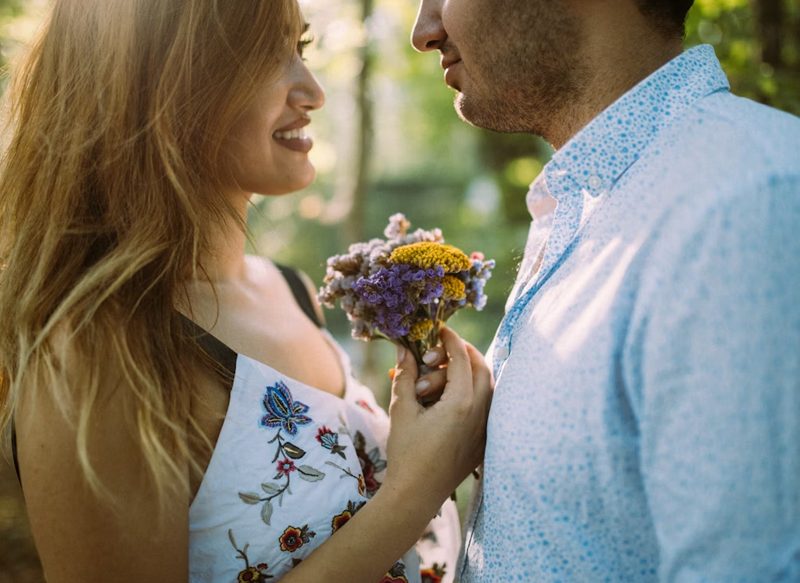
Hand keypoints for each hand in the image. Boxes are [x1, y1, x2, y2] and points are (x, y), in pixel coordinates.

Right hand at [383, 326, 492, 510]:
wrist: (416, 494)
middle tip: (439, 351)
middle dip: (463, 353)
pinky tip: (450, 397)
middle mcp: (480, 413)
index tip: (439, 329)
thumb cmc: (405, 452)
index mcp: (461, 403)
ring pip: (488, 386)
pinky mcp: (483, 440)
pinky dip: (473, 393)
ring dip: (468, 373)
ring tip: (440, 376)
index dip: (450, 340)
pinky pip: (487, 406)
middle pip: (482, 367)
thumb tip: (404, 348)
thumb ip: (405, 375)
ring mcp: (485, 428)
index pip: (462, 358)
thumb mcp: (401, 410)